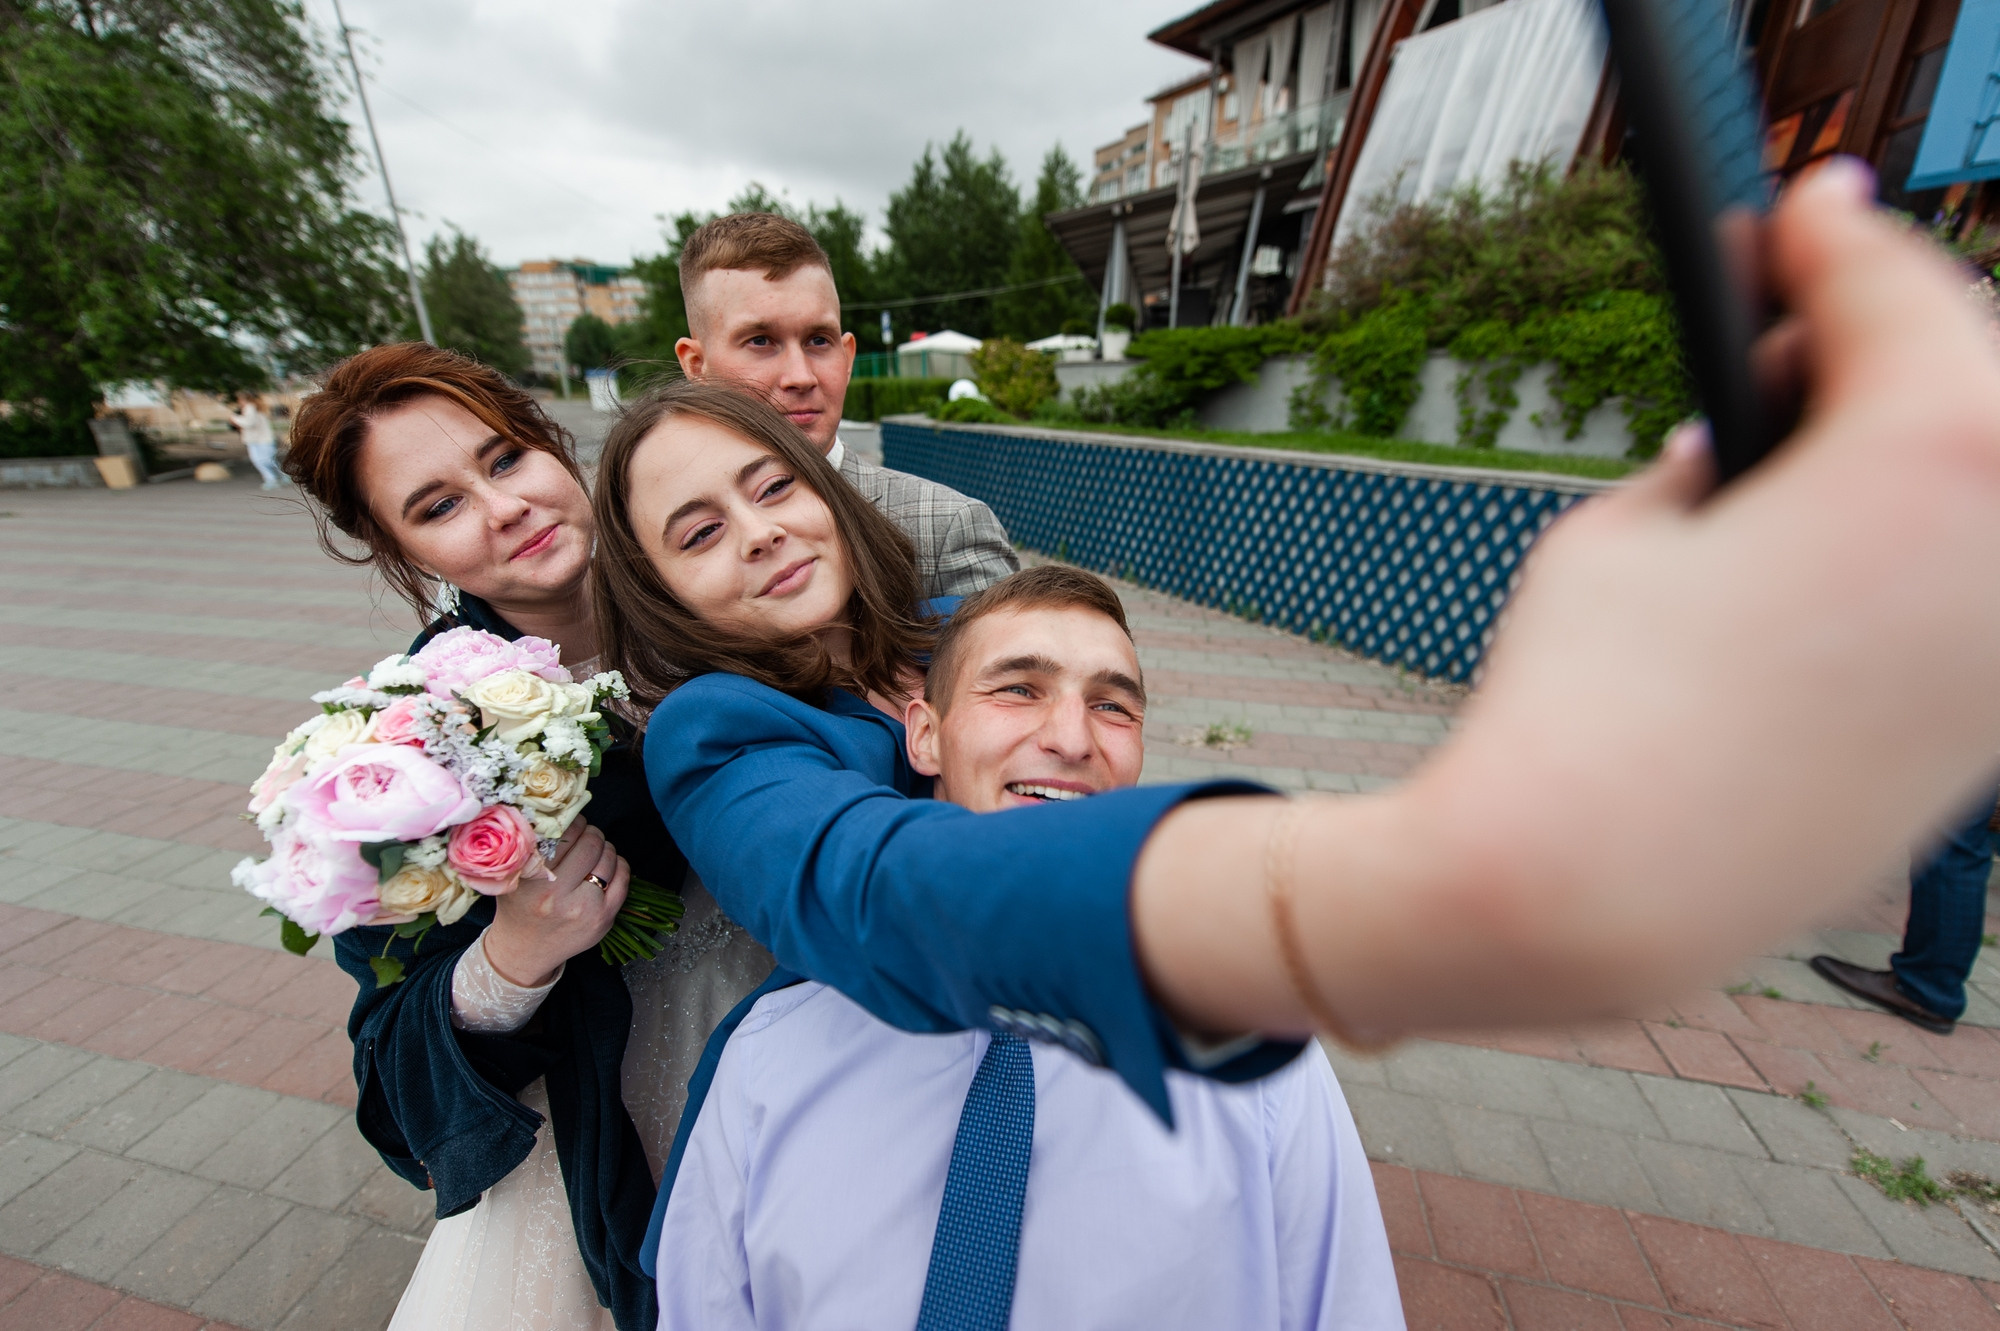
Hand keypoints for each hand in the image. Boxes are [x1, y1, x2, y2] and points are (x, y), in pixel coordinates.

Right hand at [481, 819, 629, 988]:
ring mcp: (585, 908)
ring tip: (594, 852)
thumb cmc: (518, 907)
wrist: (524, 951)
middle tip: (586, 835)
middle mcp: (559, 894)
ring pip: (609, 857)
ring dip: (605, 848)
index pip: (566, 833)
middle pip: (592, 842)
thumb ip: (531, 847)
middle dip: (591, 833)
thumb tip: (558, 813)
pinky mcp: (604, 919)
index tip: (571, 822)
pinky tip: (607, 867)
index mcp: (534, 879)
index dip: (573, 822)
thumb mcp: (514, 876)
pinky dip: (619, 865)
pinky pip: (623, 878)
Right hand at [1135, 160, 1999, 1038]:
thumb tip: (1742, 452)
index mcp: (1930, 456)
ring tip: (1803, 451)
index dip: (1830, 237)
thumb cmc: (1587, 704)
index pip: (1895, 291)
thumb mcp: (1623, 526)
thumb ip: (1715, 456)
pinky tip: (1836, 555)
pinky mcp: (1991, 731)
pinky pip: (1982, 588)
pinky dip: (1931, 545)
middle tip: (1792, 326)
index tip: (1807, 209)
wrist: (1595, 891)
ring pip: (1993, 483)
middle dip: (1889, 333)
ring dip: (1918, 440)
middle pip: (1977, 375)